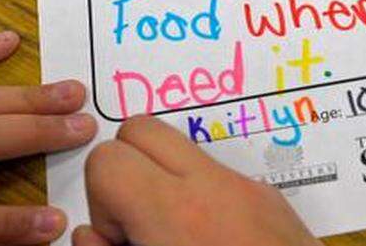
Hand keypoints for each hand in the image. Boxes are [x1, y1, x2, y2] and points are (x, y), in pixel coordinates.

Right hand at [74, 116, 320, 245]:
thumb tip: (92, 234)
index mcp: (176, 214)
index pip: (107, 159)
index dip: (101, 202)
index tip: (121, 240)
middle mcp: (215, 187)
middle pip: (143, 129)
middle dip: (127, 171)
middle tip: (138, 228)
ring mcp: (249, 189)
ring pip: (183, 148)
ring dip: (164, 182)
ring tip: (174, 237)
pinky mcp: (273, 200)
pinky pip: (220, 175)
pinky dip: (201, 197)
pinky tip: (212, 244)